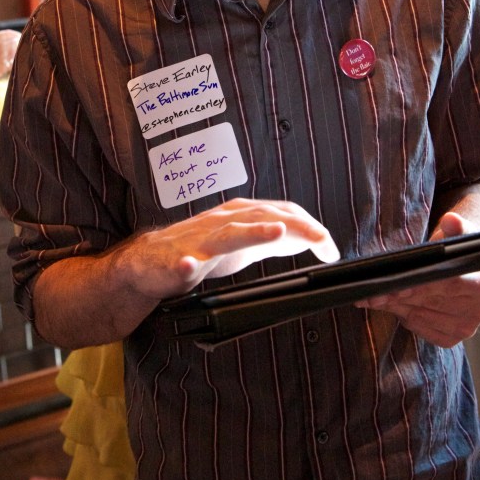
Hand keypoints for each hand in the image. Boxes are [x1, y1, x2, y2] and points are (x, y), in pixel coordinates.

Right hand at [123, 198, 339, 299]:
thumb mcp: (242, 243)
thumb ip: (271, 239)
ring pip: (227, 233)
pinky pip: (181, 263)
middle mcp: (221, 222)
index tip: (331, 247)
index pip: (279, 213)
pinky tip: (189, 266)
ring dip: (252, 231)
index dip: (308, 227)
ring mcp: (198, 241)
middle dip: (295, 226)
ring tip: (276, 232)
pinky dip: (186, 264)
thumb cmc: (198, 249)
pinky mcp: (175, 262)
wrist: (149, 261)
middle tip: (322, 238)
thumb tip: (309, 239)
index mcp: (238, 216)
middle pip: (261, 216)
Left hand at [356, 213, 479, 346]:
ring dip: (394, 307)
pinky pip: (421, 329)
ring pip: (421, 317)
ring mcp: (466, 327)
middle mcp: (479, 311)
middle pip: (430, 303)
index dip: (420, 284)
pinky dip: (404, 317)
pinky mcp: (452, 337)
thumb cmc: (457, 248)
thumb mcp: (458, 232)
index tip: (394, 282)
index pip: (448, 285)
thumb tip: (452, 220)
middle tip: (370, 292)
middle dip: (397, 296)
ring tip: (373, 297)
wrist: (463, 268)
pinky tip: (392, 306)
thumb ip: (456, 226)